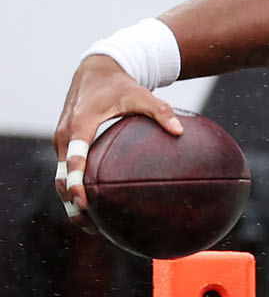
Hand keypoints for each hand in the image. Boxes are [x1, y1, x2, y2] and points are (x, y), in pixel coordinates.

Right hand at [53, 54, 183, 229]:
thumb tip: (180, 131)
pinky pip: (67, 171)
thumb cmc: (120, 85)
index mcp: (80, 125)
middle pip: (61, 175)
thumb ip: (160, 112)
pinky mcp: (67, 145)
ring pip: (60, 177)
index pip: (73, 158)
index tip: (83, 200)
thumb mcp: (141, 94)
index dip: (75, 180)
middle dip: (71, 200)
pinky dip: (76, 189)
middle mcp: (65, 136)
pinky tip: (97, 209)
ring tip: (90, 225)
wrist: (96, 71)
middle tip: (88, 223)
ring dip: (70, 201)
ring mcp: (63, 141)